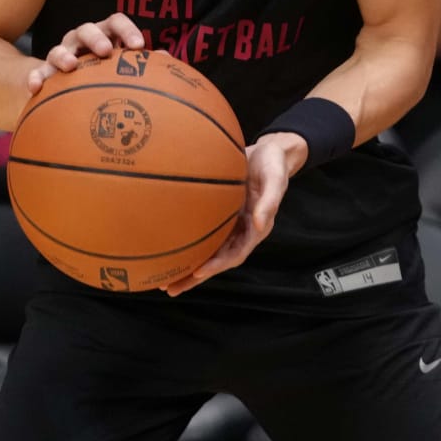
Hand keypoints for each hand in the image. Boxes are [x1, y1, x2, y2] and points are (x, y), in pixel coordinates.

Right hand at [26, 13, 144, 94]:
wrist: (71, 81)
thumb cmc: (106, 70)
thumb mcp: (122, 65)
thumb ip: (141, 63)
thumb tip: (167, 60)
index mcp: (105, 35)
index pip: (115, 22)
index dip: (127, 30)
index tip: (138, 46)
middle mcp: (82, 40)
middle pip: (87, 30)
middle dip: (96, 38)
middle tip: (106, 51)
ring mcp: (63, 53)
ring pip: (60, 48)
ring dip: (64, 55)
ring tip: (70, 66)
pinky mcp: (46, 70)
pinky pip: (38, 72)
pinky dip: (36, 77)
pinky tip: (35, 88)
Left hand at [165, 132, 305, 296]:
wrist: (270, 152)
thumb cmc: (273, 165)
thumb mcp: (275, 179)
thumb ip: (270, 201)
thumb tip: (260, 224)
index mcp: (256, 228)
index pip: (235, 254)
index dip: (216, 265)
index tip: (198, 273)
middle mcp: (241, 231)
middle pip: (216, 260)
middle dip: (195, 277)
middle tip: (171, 288)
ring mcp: (230, 225)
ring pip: (207, 251)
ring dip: (188, 266)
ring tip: (164, 279)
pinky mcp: (221, 215)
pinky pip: (203, 233)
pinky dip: (187, 243)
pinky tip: (169, 245)